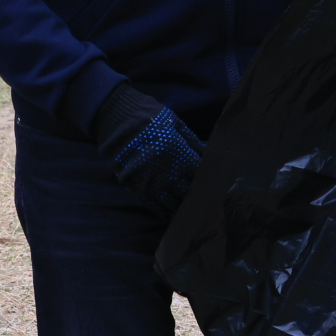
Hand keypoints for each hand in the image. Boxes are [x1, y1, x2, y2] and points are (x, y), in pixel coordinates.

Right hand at [93, 84, 205, 221]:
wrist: (120, 124)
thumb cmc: (152, 120)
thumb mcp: (177, 125)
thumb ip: (194, 142)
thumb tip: (209, 153)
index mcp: (182, 157)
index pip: (202, 176)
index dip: (210, 181)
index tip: (215, 185)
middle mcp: (170, 174)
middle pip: (190, 193)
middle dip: (198, 197)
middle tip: (207, 203)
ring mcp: (154, 184)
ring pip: (174, 203)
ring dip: (183, 207)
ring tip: (191, 211)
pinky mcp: (139, 189)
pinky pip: (156, 206)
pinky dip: (166, 212)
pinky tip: (173, 216)